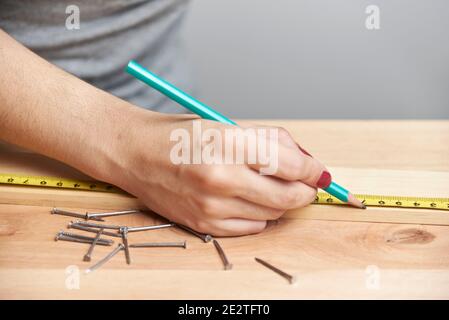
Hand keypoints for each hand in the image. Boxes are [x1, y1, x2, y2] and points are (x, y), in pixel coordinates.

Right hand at [108, 113, 329, 235]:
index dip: (313, 170)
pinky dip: (260, 216)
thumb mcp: (226, 125)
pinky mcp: (203, 224)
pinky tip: (250, 201)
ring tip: (272, 187)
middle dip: (306, 191)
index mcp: (228, 143)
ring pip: (273, 214)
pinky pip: (251, 228)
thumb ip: (269, 142)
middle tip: (307, 184)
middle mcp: (221, 178)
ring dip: (282, 202)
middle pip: (288, 196)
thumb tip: (305, 161)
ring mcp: (211, 205)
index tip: (318, 171)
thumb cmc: (179, 136)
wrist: (133, 154)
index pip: (292, 165)